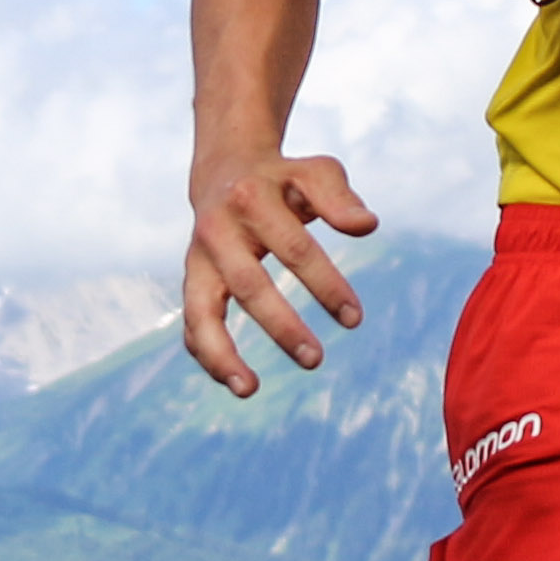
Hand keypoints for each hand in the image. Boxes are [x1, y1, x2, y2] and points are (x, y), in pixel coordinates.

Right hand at [183, 153, 377, 396]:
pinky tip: (237, 382)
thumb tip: (367, 225)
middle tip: (315, 360)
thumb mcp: (315, 172)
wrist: (226, 170)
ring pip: (200, 311)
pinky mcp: (192, 279)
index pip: (294, 249)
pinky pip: (192, 323)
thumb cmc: (283, 179)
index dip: (326, 285)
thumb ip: (339, 197)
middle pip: (248, 285)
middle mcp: (217, 230)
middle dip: (281, 326)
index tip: (354, 319)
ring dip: (221, 353)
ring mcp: (198, 258)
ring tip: (249, 390)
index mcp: (251, 199)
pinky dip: (207, 355)